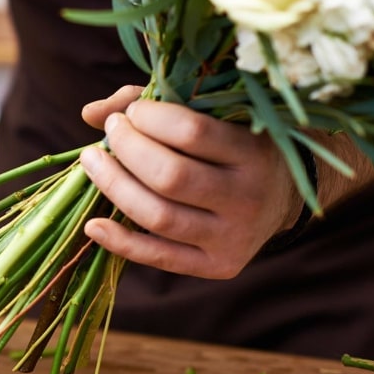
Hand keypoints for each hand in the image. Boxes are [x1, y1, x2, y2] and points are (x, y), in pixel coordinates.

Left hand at [79, 85, 300, 278]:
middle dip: (128, 149)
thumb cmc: (234, 144)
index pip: (192, 132)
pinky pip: (159, 257)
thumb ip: (156, 107)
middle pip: (170, 176)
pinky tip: (93, 224)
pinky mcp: (218, 266)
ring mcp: (234, 236)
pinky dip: (120, 242)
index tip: (132, 112)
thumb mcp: (214, 116)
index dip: (150, 118)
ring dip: (114, 186)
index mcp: (254, 151)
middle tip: (111, 131)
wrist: (283, 196)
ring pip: (159, 217)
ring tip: (92, 161)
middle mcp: (249, 197)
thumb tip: (90, 114)